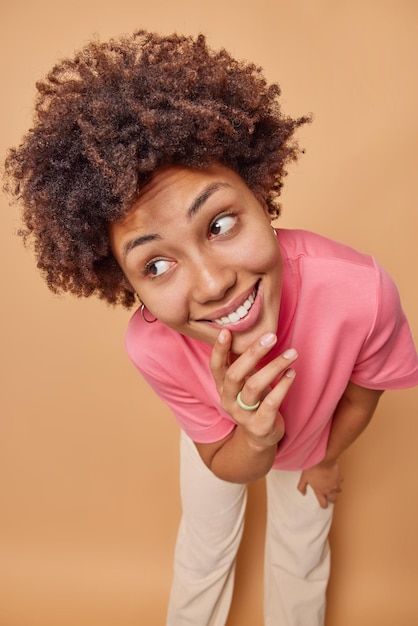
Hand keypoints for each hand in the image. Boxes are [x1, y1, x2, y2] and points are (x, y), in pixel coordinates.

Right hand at [210, 329, 297, 449]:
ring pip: (254, 387)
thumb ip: (241, 362)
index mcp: (222, 387)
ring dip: (274, 367)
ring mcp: (243, 415)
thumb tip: (246, 329)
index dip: (219, 350)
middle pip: (235, 374)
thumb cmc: (253, 400)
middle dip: (253, 354)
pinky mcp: (260, 426)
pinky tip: (292, 373)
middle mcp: (228, 400)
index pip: (216, 367)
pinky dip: (283, 386)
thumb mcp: (243, 382)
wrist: (259, 437)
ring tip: (292, 353)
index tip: (226, 331)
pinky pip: (271, 404)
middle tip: (271, 336)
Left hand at [297, 460, 343, 508]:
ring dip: (336, 490)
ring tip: (332, 486)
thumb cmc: (313, 468)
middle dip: (332, 499)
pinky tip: (335, 477)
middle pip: (334, 500)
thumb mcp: (304, 478)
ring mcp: (335, 484)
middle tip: (330, 496)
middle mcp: (329, 490)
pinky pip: (341, 481)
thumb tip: (302, 493)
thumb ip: (302, 487)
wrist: (323, 459)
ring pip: (339, 491)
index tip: (323, 504)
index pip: (323, 504)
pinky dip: (338, 480)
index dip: (323, 505)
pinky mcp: (339, 477)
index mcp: (320, 491)